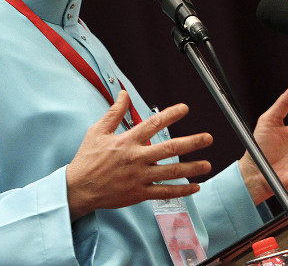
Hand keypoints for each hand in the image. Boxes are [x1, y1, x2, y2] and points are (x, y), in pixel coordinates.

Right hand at [66, 91, 212, 219]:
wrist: (78, 188)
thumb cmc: (88, 159)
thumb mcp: (97, 131)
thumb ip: (114, 113)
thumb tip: (123, 94)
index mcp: (127, 141)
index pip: (153, 124)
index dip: (170, 115)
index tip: (185, 108)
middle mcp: (136, 158)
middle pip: (169, 149)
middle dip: (192, 143)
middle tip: (208, 138)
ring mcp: (139, 177)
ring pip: (171, 172)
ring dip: (192, 168)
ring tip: (207, 164)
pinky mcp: (139, 194)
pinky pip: (164, 193)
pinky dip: (181, 190)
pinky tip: (194, 186)